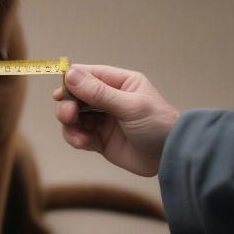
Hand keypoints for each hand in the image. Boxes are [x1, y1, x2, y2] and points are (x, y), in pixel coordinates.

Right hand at [53, 65, 179, 176]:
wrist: (173, 158)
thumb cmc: (159, 126)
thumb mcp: (130, 106)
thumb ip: (99, 92)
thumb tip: (70, 74)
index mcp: (119, 83)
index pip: (87, 74)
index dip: (70, 82)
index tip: (60, 94)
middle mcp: (108, 98)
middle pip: (75, 96)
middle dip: (68, 106)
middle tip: (69, 115)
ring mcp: (103, 119)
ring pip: (73, 116)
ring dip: (70, 124)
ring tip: (78, 136)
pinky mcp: (100, 139)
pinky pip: (79, 135)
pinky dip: (76, 138)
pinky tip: (83, 143)